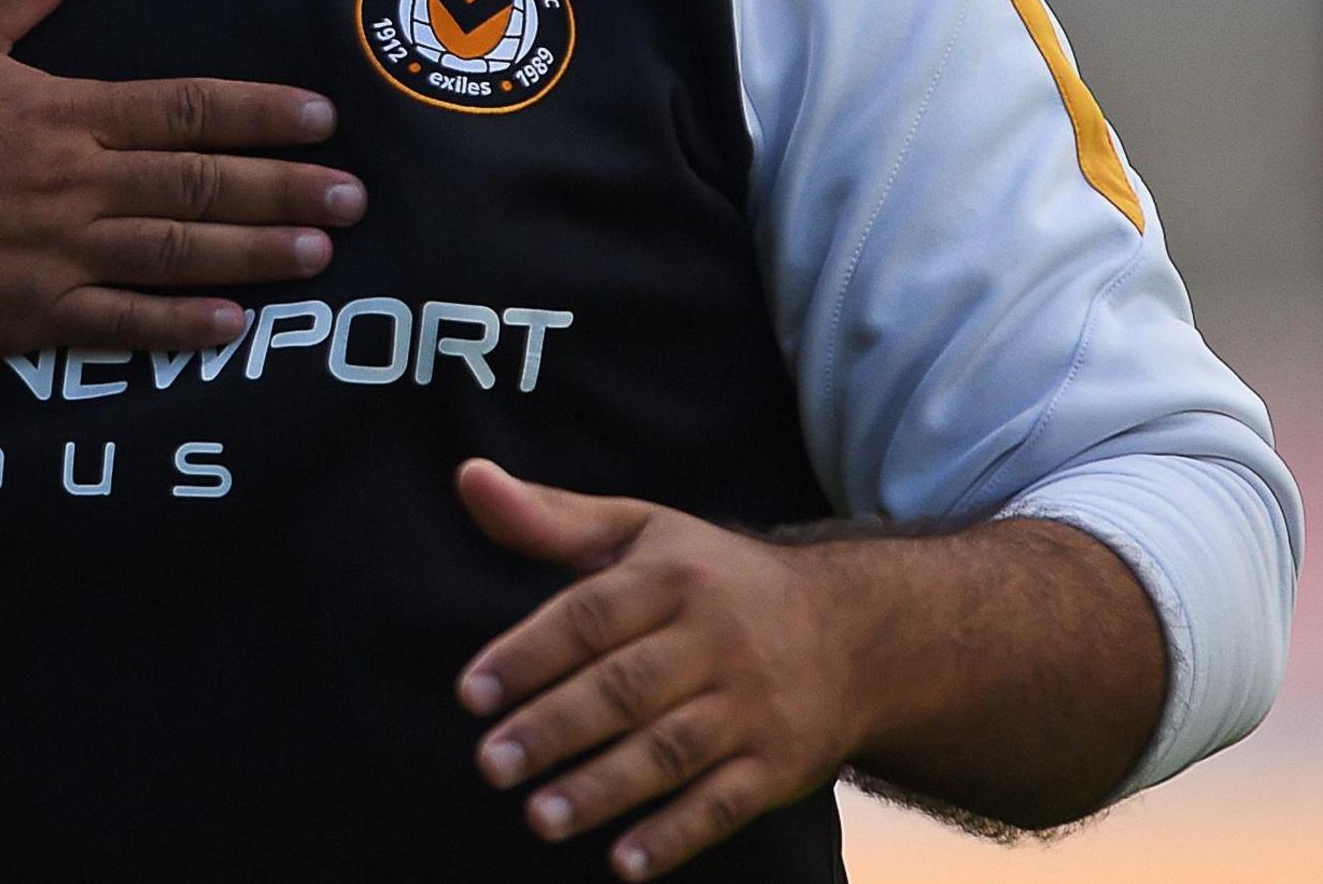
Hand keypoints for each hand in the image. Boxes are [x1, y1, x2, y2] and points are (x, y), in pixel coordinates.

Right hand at [0, 0, 363, 359]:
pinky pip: (118, 325)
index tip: (323, 119)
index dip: (261, 114)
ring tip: (317, 254)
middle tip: (356, 197)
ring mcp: (53, 254)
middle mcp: (71, 182)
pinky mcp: (27, 317)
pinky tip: (233, 326)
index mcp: (61, 111)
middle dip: (284, 188)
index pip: (184, 108)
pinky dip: (178, 326)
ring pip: (174, 254)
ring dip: (253, 253)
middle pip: (198, 183)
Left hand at [452, 460, 865, 879]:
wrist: (853, 632)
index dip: (529, 654)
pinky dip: (676, 835)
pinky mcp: (779, 764)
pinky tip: (623, 862)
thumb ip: (550, 517)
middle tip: (491, 765)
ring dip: (603, 788)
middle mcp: (715, 640)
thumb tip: (468, 477)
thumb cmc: (713, 579)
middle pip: (626, 688)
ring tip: (538, 817)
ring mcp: (751, 706)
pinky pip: (725, 803)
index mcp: (672, 578)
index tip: (471, 693)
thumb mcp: (641, 533)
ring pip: (670, 750)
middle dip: (555, 728)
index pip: (591, 616)